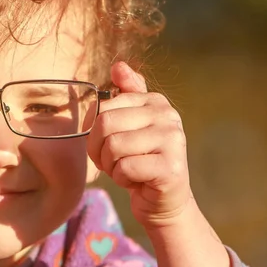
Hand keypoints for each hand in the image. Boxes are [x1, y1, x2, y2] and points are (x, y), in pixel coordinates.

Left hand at [88, 62, 192, 228]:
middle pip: (105, 125)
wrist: (164, 201)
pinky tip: (136, 182)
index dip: (94, 131)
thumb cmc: (140, 161)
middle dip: (98, 150)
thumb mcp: (130, 126)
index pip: (104, 106)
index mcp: (155, 101)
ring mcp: (173, 140)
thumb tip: (118, 65)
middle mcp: (168, 115)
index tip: (105, 144)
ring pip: (113, 147)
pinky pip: (125, 168)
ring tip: (124, 170)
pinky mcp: (171, 167)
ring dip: (110, 166)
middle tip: (109, 161)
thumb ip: (126, 94)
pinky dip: (121, 179)